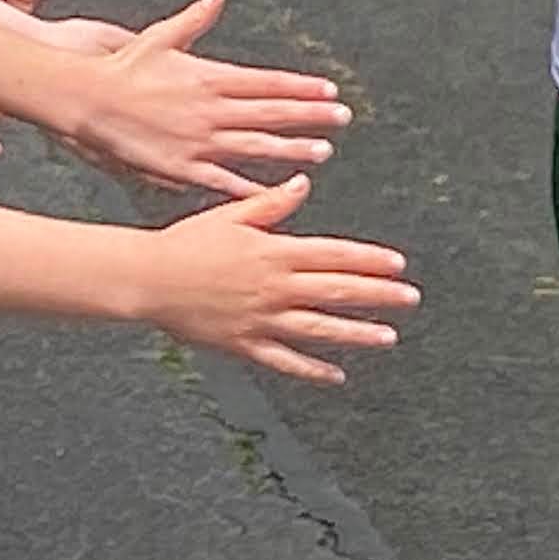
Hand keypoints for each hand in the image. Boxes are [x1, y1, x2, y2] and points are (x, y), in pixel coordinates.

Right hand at [65, 0, 347, 195]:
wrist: (86, 98)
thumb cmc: (121, 66)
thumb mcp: (159, 35)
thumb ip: (194, 19)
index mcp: (210, 76)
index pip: (268, 82)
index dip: (302, 87)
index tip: (329, 91)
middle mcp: (211, 108)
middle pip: (271, 112)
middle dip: (310, 116)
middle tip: (342, 118)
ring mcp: (198, 139)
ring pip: (256, 145)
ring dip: (291, 149)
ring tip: (322, 151)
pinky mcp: (181, 166)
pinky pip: (223, 180)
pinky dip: (250, 186)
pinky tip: (274, 192)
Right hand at [130, 172, 415, 384]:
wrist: (149, 278)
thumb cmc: (187, 242)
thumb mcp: (231, 215)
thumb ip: (272, 204)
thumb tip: (304, 183)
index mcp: (274, 252)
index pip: (334, 255)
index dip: (369, 260)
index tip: (397, 264)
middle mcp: (274, 287)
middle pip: (336, 291)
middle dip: (378, 295)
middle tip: (409, 299)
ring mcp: (262, 319)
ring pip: (319, 328)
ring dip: (357, 333)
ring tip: (388, 337)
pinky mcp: (245, 344)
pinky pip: (286, 360)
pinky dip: (313, 370)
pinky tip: (337, 376)